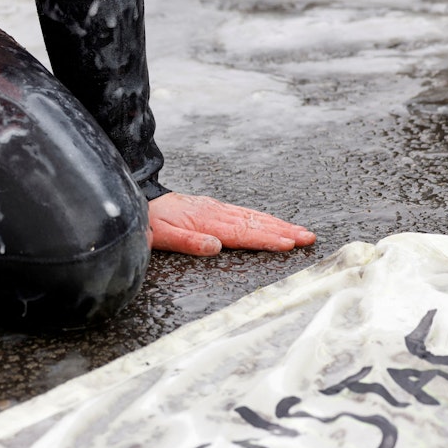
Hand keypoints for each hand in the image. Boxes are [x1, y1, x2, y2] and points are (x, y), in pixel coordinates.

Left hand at [148, 192, 315, 255]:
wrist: (139, 200)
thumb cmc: (150, 223)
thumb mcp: (162, 236)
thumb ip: (188, 241)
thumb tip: (215, 247)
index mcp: (205, 222)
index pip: (242, 233)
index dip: (266, 239)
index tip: (288, 243)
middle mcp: (215, 212)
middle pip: (254, 223)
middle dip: (283, 230)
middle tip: (308, 238)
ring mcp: (215, 208)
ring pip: (252, 216)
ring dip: (278, 224)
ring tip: (300, 231)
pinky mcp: (212, 207)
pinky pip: (243, 213)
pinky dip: (262, 218)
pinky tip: (272, 222)